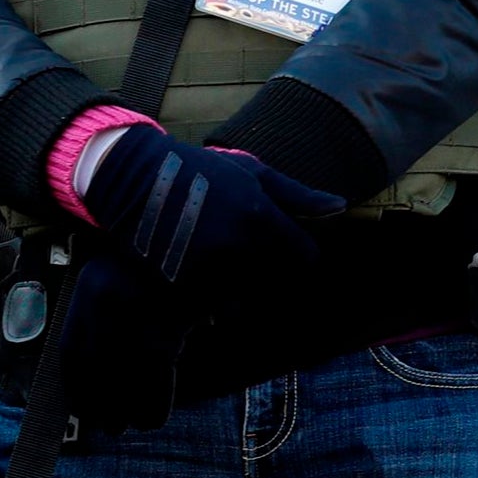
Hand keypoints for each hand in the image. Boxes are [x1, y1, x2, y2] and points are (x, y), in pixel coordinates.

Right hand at [74, 124, 338, 293]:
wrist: (135, 180)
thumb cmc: (202, 171)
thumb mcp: (252, 173)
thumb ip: (297, 195)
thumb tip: (341, 206)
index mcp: (260, 217)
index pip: (305, 257)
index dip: (298, 251)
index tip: (284, 243)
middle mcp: (237, 248)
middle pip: (275, 279)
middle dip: (266, 268)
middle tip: (242, 244)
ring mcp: (207, 270)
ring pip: (243, 297)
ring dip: (237, 285)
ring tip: (217, 254)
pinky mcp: (179, 287)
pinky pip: (210, 306)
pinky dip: (208, 295)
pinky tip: (197, 267)